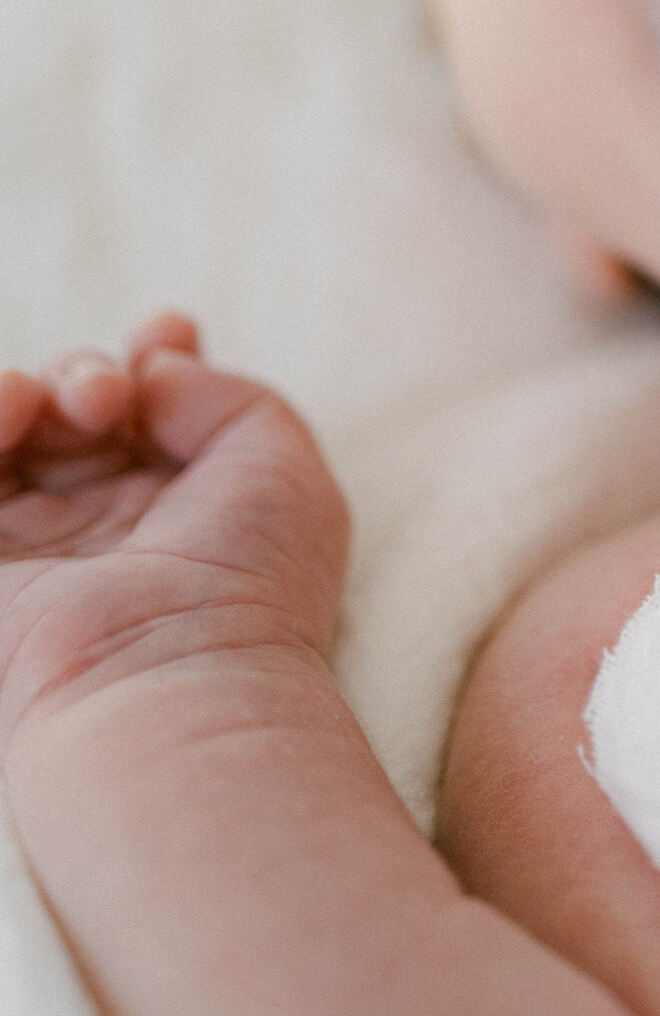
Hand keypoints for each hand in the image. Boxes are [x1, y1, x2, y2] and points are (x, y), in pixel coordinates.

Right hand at [0, 315, 347, 754]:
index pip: (152, 409)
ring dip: (33, 387)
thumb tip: (151, 366)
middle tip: (112, 397)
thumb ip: (220, 388)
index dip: (153, 353)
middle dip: (89, 373)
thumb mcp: (278, 460)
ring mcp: (37, 549)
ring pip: (11, 433)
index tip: (166, 331)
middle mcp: (108, 526)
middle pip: (73, 411)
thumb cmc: (251, 583)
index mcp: (186, 505)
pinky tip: (14, 409)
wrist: (172, 684)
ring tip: (71, 403)